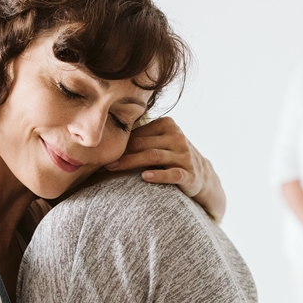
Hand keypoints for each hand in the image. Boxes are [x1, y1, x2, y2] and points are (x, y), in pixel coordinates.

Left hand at [105, 117, 226, 221]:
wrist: (200, 174)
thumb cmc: (170, 156)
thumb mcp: (158, 141)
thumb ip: (138, 138)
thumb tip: (104, 139)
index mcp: (167, 125)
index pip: (138, 133)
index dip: (120, 143)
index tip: (102, 151)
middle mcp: (177, 137)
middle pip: (143, 144)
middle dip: (122, 153)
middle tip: (103, 162)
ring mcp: (184, 155)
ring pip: (153, 157)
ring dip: (131, 163)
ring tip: (114, 169)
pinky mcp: (189, 174)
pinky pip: (172, 174)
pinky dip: (158, 175)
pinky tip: (145, 177)